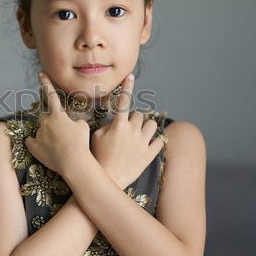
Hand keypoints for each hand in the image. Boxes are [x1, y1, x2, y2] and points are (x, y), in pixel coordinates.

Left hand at [24, 72, 91, 176]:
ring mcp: (38, 134)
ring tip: (58, 146)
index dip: (46, 83)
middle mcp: (45, 122)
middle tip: (60, 132)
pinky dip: (37, 145)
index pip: (51, 95)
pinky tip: (46, 150)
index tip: (41, 73)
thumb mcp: (83, 127)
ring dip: (47, 135)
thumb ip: (74, 122)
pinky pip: (32, 142)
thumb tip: (72, 124)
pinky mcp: (33, 146)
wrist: (73, 162)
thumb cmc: (81, 143)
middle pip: (44, 116)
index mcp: (57, 115)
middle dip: (50, 121)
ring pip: (40, 130)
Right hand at [90, 73, 165, 188]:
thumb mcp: (96, 137)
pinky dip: (155, 142)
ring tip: (139, 135)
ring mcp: (144, 143)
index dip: (127, 87)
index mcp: (119, 125)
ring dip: (146, 127)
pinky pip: (159, 142)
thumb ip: (107, 125)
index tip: (130, 76)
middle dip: (134, 119)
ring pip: (152, 125)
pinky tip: (147, 146)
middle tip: (126, 130)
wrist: (107, 179)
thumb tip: (115, 121)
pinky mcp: (150, 155)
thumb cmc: (97, 158)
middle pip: (140, 115)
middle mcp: (134, 131)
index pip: (124, 101)